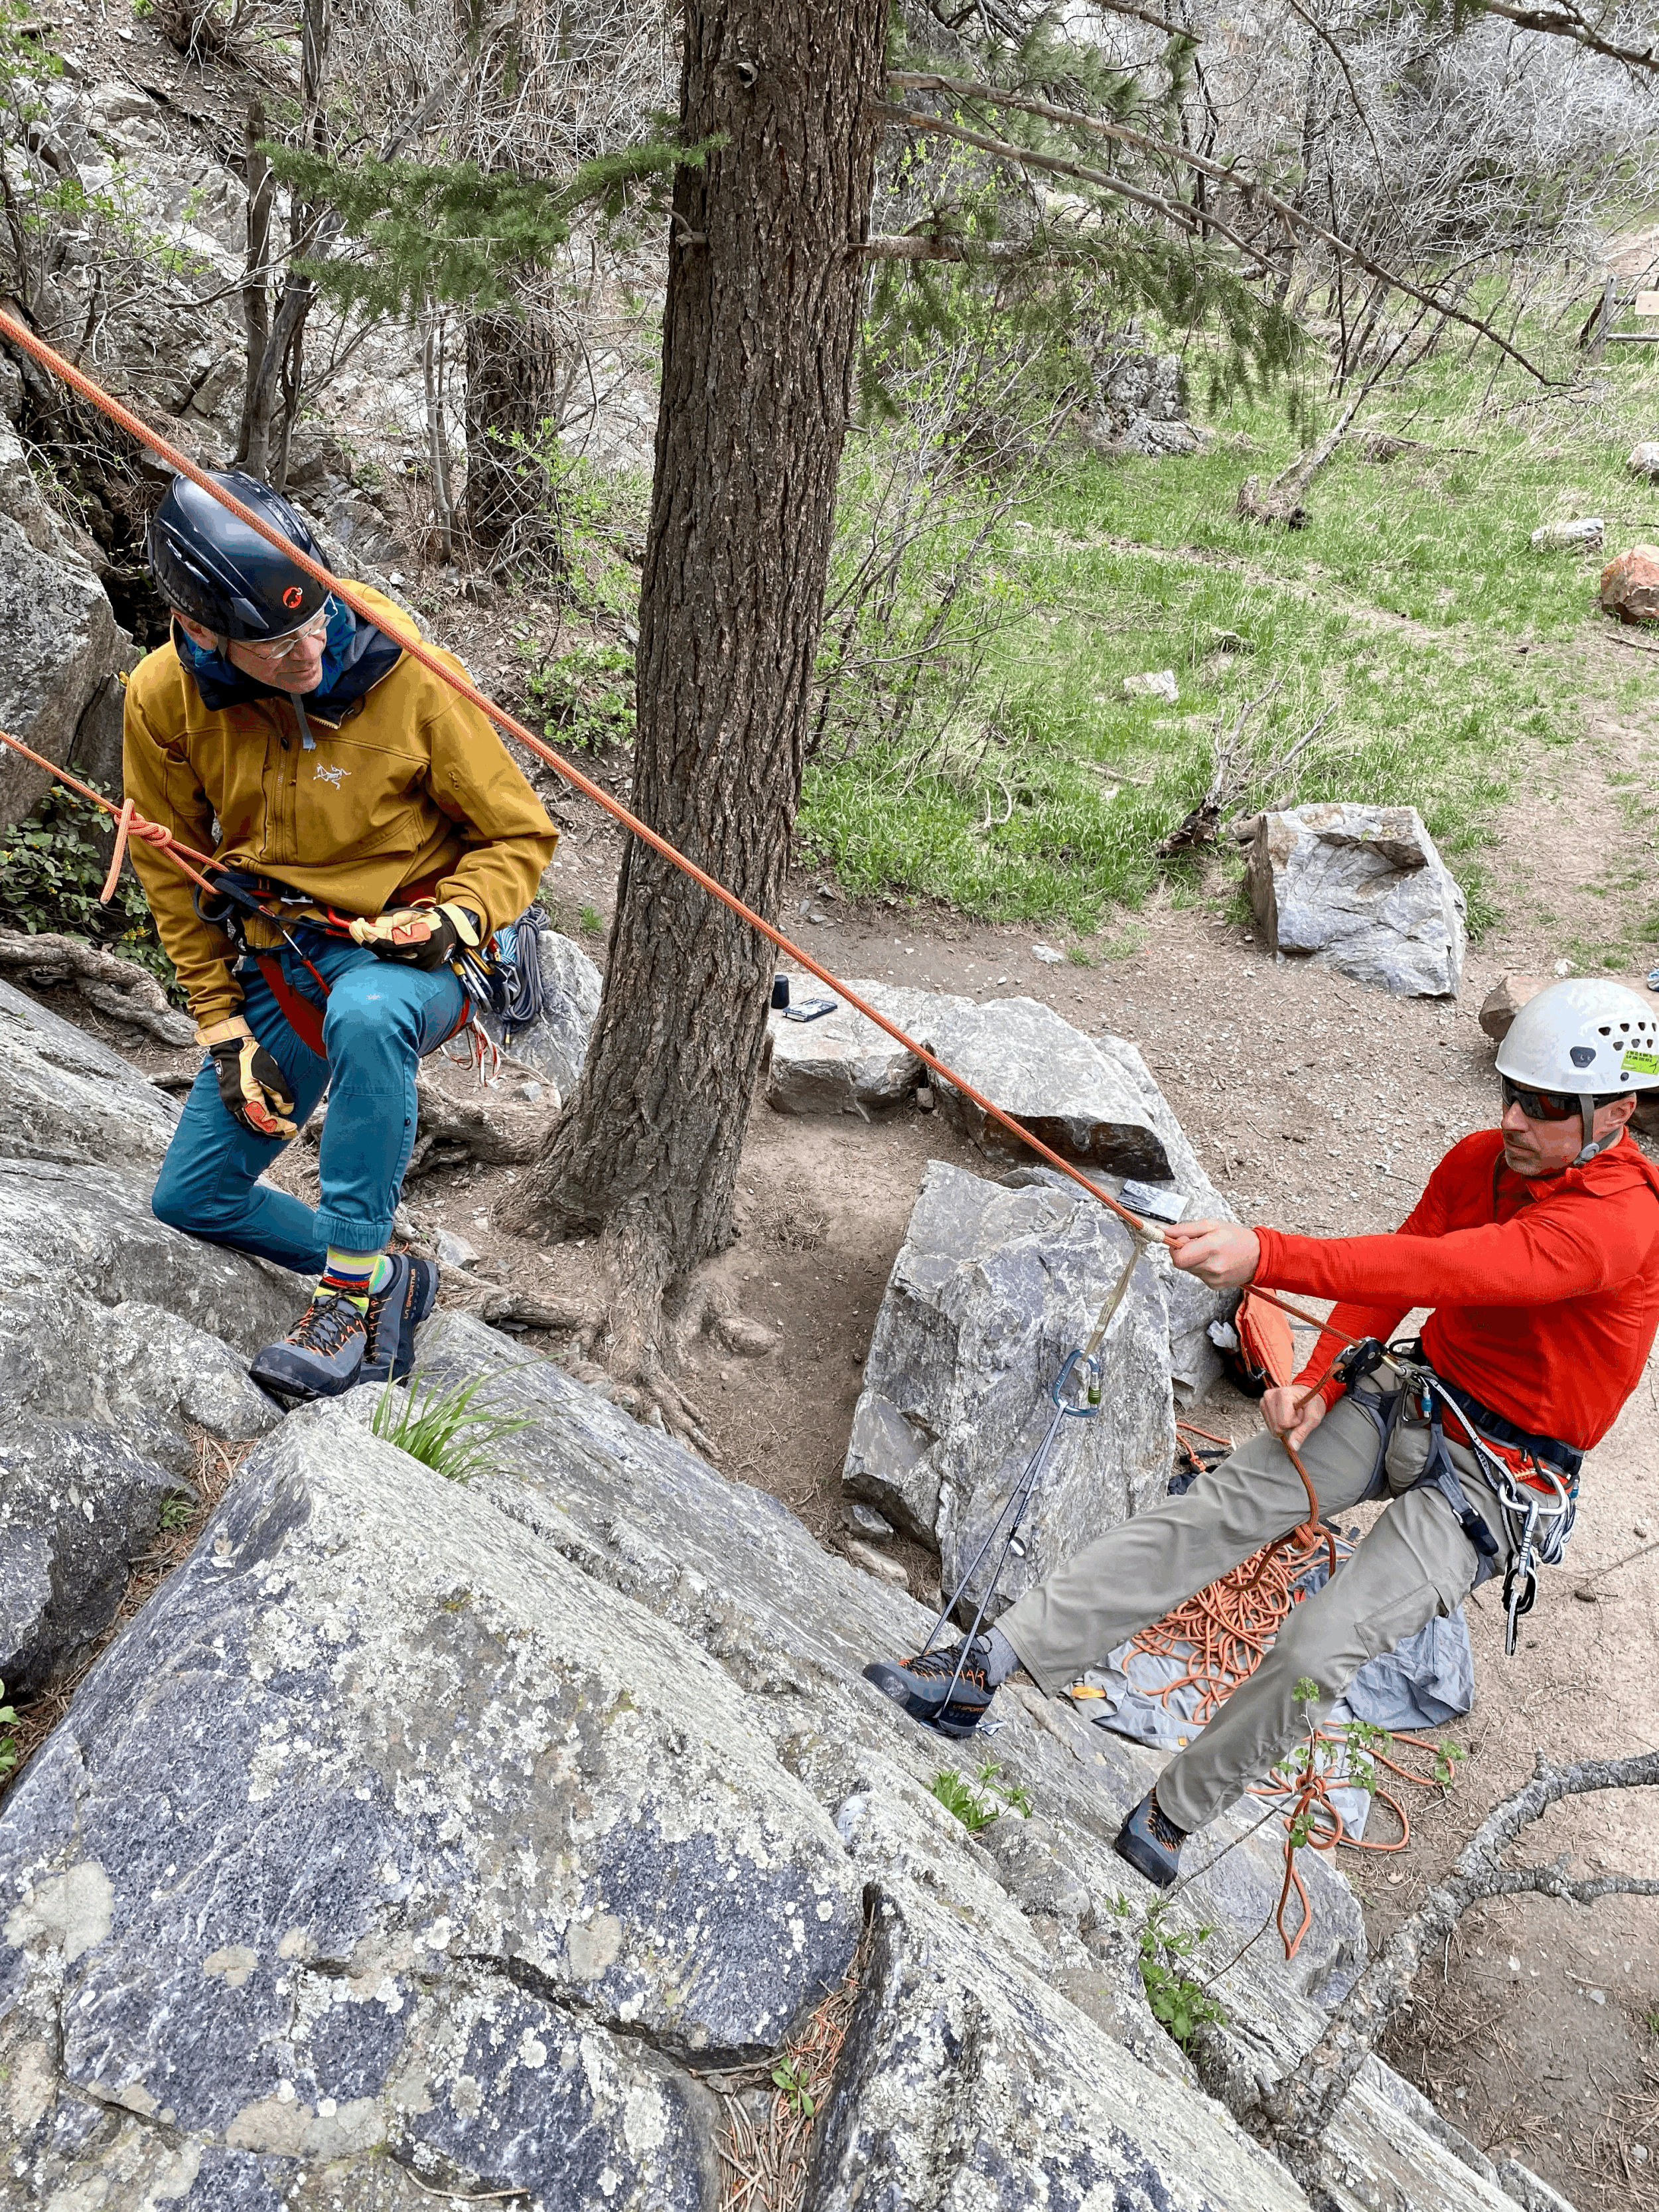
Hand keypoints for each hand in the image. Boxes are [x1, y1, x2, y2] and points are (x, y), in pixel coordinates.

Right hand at [199, 1015, 295, 1139]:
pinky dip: (256, 1121)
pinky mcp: (229, 1098)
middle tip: (290, 1132)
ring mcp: (230, 1102)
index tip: (293, 1128)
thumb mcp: (271, 1073)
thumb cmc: (252, 1058)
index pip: (265, 1121)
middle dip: (274, 1131)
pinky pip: (243, 1116)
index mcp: (247, 1098)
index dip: (280, 1127)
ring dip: (265, 1128)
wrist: (231, 1047)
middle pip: (256, 1126)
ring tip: (280, 1128)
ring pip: (248, 1123)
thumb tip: (287, 1111)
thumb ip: (279, 1094)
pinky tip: (266, 1117)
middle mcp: (236, 1103)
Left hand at [348, 901, 481, 970]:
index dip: (374, 934)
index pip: (392, 939)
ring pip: (387, 956)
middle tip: (354, 926)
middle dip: (367, 938)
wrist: (450, 934)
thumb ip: (394, 921)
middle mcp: (422, 953)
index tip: (361, 924)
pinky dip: (378, 949)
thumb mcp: (414, 915)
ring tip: (357, 930)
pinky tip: (368, 940)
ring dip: (369, 943)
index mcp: (425, 936)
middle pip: (386, 950)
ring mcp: (419, 963)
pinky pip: (392, 959)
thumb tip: (373, 927)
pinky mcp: (416, 968)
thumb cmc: (430, 920)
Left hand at [1162, 1217, 1260, 1287]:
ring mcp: (1214, 1279)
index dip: (1175, 1248)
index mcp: (1211, 1248)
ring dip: (1193, 1259)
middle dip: (1184, 1252)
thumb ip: (1184, 1229)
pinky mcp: (1214, 1286)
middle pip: (1180, 1263)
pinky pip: (1198, 1275)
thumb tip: (1163, 1231)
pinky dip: (1202, 1267)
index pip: (1178, 1257)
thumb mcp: (1211, 1224)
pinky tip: (1215, 1261)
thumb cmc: (1236, 1237)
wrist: (1259, 1256)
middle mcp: (1212, 1267)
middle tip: (1198, 1243)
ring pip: (1189, 1269)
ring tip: (1210, 1252)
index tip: (1182, 1239)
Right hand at [1261, 1383, 1327, 1451]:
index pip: (1283, 1423)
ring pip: (1272, 1428)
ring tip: (1291, 1413)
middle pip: (1276, 1427)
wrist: (1307, 1393)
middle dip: (1289, 1425)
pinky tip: (1285, 1414)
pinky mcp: (1262, 1406)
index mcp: (1283, 1394)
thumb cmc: (1312, 1403)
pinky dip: (1278, 1423)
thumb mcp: (1313, 1418)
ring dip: (1283, 1424)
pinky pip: (1269, 1425)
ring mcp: (1264, 1400)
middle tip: (1296, 1414)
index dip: (1295, 1423)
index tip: (1301, 1412)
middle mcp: (1270, 1395)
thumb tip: (1292, 1447)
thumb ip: (1302, 1432)